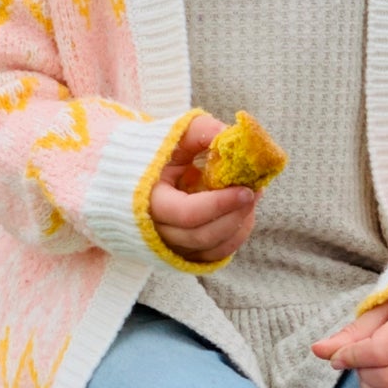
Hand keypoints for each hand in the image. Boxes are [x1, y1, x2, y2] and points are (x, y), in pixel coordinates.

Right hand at [149, 114, 256, 266]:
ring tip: (251, 199)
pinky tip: (242, 215)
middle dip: (234, 215)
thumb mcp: (176, 135)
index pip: (187, 213)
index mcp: (147, 199)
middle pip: (201, 235)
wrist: (133, 173)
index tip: (246, 189)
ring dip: (238, 226)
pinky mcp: (182, 252)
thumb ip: (203, 131)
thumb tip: (232, 135)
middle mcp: (155, 230)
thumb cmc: (157, 151)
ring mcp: (168, 245)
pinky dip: (233, 238)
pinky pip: (212, 255)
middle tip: (255, 192)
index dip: (220, 204)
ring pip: (210, 249)